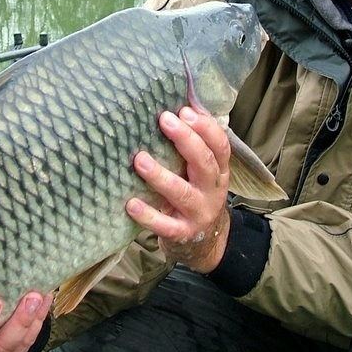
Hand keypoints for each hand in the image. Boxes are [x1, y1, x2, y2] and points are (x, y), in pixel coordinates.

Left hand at [126, 106, 230, 273]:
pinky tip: (131, 204)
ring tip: (140, 159)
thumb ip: (192, 147)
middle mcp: (212, 191)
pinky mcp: (182, 233)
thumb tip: (174, 107)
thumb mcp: (201, 172)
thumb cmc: (195, 194)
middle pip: (204, 163)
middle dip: (185, 140)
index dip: (206, 127)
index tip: (185, 110)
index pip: (220, 146)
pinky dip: (148, 215)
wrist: (204, 244)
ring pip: (182, 193)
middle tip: (164, 120)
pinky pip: (165, 225)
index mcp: (218, 171)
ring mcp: (198, 213)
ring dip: (160, 175)